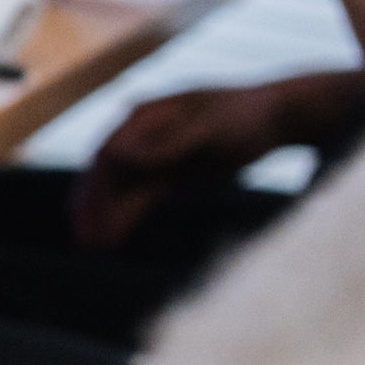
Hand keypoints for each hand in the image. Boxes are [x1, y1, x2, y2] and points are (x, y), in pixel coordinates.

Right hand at [69, 73, 364, 247]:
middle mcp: (141, 133)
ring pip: (122, 189)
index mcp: (146, 116)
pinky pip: (140, 197)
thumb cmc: (246, 116)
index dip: (95, 187)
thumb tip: (116, 154)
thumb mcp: (209, 129)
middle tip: (86, 242)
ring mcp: (154, 154)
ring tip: (93, 248)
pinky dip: (126, 217)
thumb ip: (165, 144)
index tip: (88, 216)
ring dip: (106, 217)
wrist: (277, 118)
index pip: (109, 153)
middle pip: (108, 174)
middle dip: (95, 208)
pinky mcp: (169, 173)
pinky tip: (113, 238)